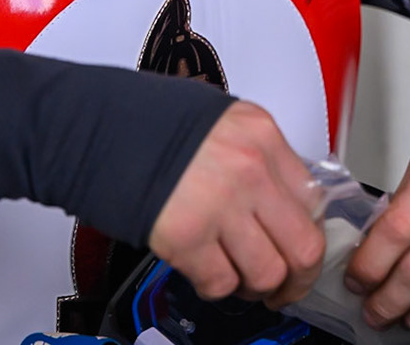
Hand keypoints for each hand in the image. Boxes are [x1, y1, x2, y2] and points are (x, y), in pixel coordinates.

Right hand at [147, 101, 326, 306]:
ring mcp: (219, 205)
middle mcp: (249, 168)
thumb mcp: (221, 122)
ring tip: (241, 279)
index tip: (301, 247)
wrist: (94, 125)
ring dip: (257, 288)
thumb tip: (282, 200)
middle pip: (305, 246)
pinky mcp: (186, 237)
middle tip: (287, 286)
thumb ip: (257, 156)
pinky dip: (217, 287)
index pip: (315, 200)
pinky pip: (221, 283)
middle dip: (299, 278)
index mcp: (261, 135)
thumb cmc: (150, 122)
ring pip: (268, 274)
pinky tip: (207, 271)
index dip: (310, 233)